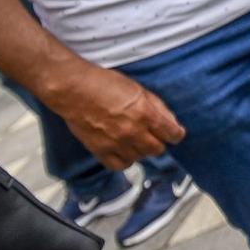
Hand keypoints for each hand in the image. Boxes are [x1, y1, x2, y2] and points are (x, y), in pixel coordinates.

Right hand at [52, 64, 184, 171]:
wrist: (74, 90)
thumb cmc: (103, 84)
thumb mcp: (138, 89)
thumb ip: (157, 107)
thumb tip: (171, 121)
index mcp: (145, 113)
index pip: (172, 134)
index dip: (175, 134)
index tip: (174, 134)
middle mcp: (133, 131)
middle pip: (157, 149)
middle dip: (158, 142)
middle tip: (153, 135)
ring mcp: (116, 143)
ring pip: (140, 158)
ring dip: (140, 150)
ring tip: (135, 140)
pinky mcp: (100, 150)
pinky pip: (119, 165)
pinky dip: (124, 160)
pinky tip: (123, 151)